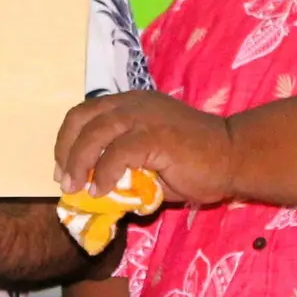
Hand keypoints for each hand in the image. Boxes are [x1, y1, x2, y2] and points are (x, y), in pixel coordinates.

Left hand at [55, 91, 234, 205]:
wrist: (234, 157)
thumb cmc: (196, 164)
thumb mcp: (150, 163)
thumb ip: (124, 168)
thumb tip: (95, 190)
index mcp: (129, 104)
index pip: (84, 113)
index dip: (67, 140)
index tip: (62, 169)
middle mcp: (132, 104)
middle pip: (82, 119)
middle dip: (66, 151)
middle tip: (65, 181)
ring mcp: (144, 116)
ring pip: (95, 133)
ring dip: (79, 163)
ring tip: (77, 189)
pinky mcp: (155, 135)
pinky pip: (118, 152)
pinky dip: (104, 173)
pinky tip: (103, 191)